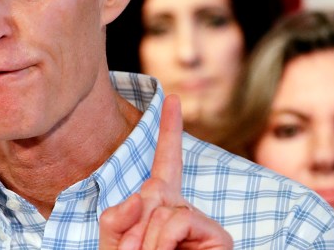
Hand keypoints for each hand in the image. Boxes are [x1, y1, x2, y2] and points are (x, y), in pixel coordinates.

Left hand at [98, 95, 232, 249]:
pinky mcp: (220, 238)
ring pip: (163, 208)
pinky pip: (178, 220)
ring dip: (146, 240)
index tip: (171, 97)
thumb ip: (118, 217)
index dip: (168, 130)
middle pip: (152, 191)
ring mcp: (203, 224)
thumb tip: (146, 197)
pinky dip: (162, 241)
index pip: (165, 162)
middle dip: (133, 226)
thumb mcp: (113, 243)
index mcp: (158, 205)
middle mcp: (183, 209)